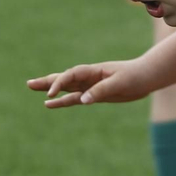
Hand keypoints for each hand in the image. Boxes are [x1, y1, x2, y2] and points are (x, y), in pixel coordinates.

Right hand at [27, 60, 149, 108]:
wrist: (146, 78)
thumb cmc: (134, 77)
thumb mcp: (119, 84)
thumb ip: (100, 91)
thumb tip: (82, 100)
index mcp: (94, 71)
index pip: (71, 76)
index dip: (59, 84)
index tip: (50, 95)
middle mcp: (89, 77)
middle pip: (63, 78)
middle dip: (47, 82)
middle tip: (29, 84)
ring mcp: (90, 86)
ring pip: (66, 88)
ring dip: (51, 89)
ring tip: (33, 88)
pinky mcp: (94, 95)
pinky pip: (74, 98)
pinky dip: (62, 100)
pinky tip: (50, 104)